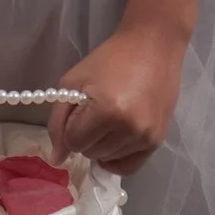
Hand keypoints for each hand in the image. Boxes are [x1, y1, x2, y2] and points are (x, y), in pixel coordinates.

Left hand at [51, 22, 187, 175]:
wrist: (152, 48)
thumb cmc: (109, 60)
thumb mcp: (73, 82)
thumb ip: (58, 122)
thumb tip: (56, 160)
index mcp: (107, 112)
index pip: (73, 141)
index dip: (71, 126)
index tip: (81, 108)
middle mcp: (129, 130)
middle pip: (90, 152)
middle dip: (86, 136)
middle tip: (97, 111)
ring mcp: (146, 138)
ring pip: (107, 160)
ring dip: (102, 145)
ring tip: (111, 119)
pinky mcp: (158, 141)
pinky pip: (130, 167)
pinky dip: (117, 159)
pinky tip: (115, 141)